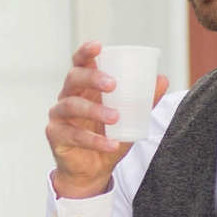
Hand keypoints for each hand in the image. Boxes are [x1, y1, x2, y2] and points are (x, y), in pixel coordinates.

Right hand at [46, 41, 160, 199]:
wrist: (93, 169)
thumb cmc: (109, 136)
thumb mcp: (130, 118)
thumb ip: (143, 100)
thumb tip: (161, 79)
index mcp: (85, 87)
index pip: (81, 63)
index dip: (86, 52)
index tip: (98, 46)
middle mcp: (68, 96)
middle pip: (73, 78)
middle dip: (92, 78)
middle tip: (112, 85)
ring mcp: (59, 116)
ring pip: (70, 105)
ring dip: (94, 110)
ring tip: (115, 118)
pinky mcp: (55, 135)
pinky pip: (73, 135)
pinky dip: (94, 140)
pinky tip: (111, 144)